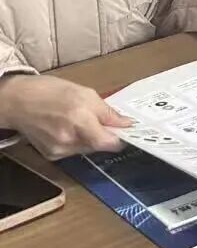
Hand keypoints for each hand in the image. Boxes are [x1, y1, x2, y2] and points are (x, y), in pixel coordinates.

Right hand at [0, 72, 131, 158]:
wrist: (17, 101)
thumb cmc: (51, 92)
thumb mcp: (86, 94)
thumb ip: (108, 112)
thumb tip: (126, 123)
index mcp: (80, 121)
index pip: (109, 143)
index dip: (121, 138)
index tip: (126, 131)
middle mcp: (69, 140)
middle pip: (99, 146)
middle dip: (104, 134)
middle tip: (101, 120)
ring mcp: (58, 150)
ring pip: (86, 149)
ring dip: (90, 137)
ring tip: (79, 120)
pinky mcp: (50, 155)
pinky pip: (73, 150)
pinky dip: (76, 141)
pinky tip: (67, 128)